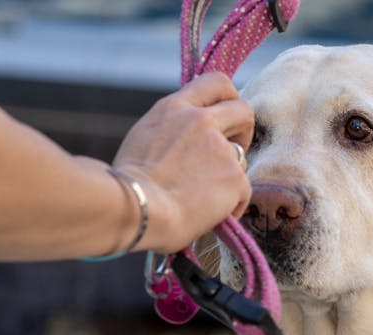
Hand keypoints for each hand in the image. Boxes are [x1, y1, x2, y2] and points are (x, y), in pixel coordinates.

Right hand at [113, 72, 253, 253]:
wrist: (137, 210)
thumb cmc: (128, 185)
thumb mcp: (143, 138)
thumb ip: (171, 130)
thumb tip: (184, 143)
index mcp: (175, 108)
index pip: (215, 82)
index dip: (229, 98)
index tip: (225, 118)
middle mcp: (201, 121)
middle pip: (243, 110)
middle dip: (243, 130)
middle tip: (232, 151)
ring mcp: (221, 148)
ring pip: (241, 157)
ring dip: (229, 174)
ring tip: (205, 195)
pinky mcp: (234, 177)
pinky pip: (243, 191)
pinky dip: (232, 205)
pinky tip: (212, 215)